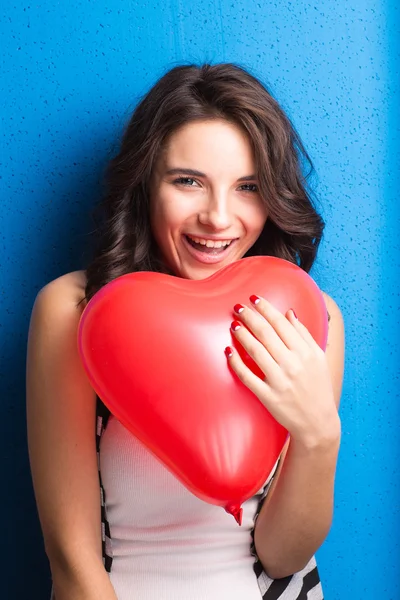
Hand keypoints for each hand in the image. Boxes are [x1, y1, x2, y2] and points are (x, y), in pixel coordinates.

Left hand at [225, 295, 339, 448]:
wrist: (318, 422)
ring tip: (234, 324)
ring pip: (256, 351)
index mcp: (306, 352)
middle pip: (266, 334)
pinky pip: (247, 376)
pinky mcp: (268, 396)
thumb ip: (304, 334)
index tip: (254, 298)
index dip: (266, 309)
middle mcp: (293, 364)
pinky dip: (236, 363)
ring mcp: (279, 381)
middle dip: (250, 317)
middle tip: (238, 307)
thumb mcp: (318, 358)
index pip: (282, 324)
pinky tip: (228, 351)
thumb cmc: (318, 386)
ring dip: (242, 335)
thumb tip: (288, 313)